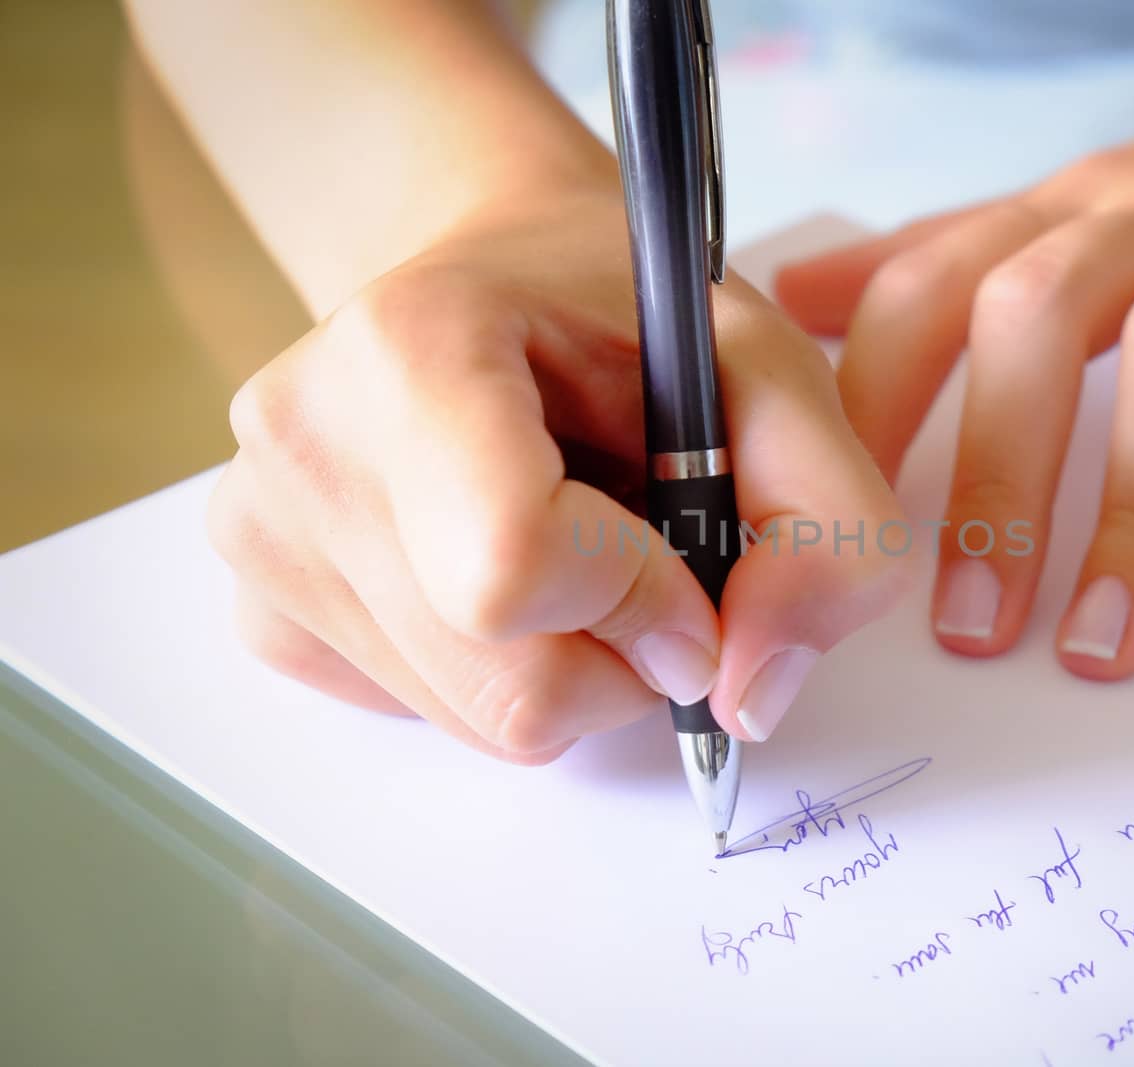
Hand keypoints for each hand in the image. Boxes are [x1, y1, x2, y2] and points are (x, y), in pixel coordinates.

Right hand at [208, 189, 905, 761]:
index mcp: (410, 346)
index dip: (641, 602)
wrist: (503, 271)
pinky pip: (424, 715)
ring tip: (577, 539)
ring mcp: (260, 530)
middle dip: (628, 656)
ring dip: (575, 665)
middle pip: (509, 686)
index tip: (690, 566)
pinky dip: (501, 671)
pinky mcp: (260, 604)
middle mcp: (301, 440)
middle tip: (649, 558)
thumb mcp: (776, 380)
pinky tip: (501, 566)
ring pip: (475, 721)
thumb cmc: (627, 315)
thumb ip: (827, 533)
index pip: (513, 569)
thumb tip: (749, 697)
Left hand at [775, 16, 1133, 699]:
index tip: (832, 531)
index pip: (930, 281)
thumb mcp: (1096, 205)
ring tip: (1101, 645)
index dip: (863, 402)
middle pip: (1036, 312)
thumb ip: (953, 254)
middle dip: (990, 474)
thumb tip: (801, 295)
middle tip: (967, 625)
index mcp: (1081, 208)